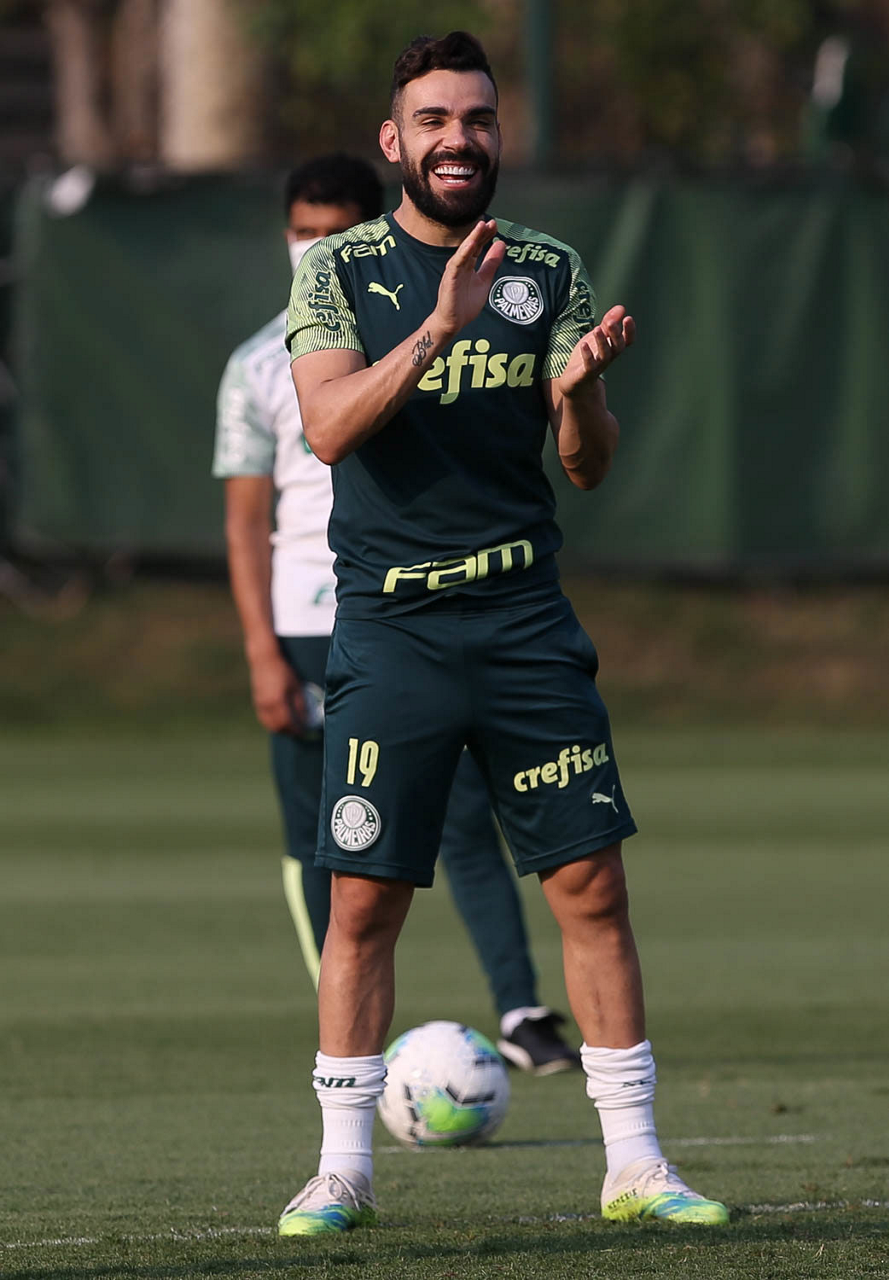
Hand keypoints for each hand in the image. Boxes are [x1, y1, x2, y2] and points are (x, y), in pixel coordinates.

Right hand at [249, 652, 305, 734]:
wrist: (264, 660)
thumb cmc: (283, 671)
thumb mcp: (295, 687)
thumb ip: (300, 704)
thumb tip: (305, 719)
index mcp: (277, 703)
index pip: (288, 723)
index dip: (296, 730)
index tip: (304, 732)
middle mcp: (266, 706)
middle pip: (277, 727)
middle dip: (288, 732)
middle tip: (298, 732)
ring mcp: (259, 705)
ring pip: (269, 724)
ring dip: (280, 729)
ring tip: (290, 728)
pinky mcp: (256, 702)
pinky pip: (264, 719)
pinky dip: (272, 723)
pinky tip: (279, 721)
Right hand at [433, 219, 506, 336]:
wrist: (453, 322)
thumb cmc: (465, 304)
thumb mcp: (484, 281)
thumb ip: (491, 264)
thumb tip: (501, 244)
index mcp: (468, 265)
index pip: (478, 246)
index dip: (486, 236)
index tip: (495, 226)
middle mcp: (460, 265)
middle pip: (472, 245)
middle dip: (481, 233)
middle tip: (492, 222)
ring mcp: (454, 271)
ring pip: (464, 251)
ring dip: (472, 238)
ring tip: (481, 226)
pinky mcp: (450, 279)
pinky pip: (456, 263)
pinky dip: (463, 253)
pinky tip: (471, 244)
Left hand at [560, 305, 635, 398]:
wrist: (574, 383)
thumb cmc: (589, 358)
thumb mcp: (598, 337)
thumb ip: (608, 323)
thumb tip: (621, 307)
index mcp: (613, 348)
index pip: (626, 341)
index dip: (629, 331)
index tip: (628, 318)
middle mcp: (608, 358)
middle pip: (617, 347)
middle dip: (615, 334)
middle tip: (611, 321)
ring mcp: (598, 367)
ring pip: (604, 355)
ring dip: (602, 342)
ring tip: (597, 329)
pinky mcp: (585, 374)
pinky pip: (589, 365)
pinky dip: (587, 355)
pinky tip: (584, 345)